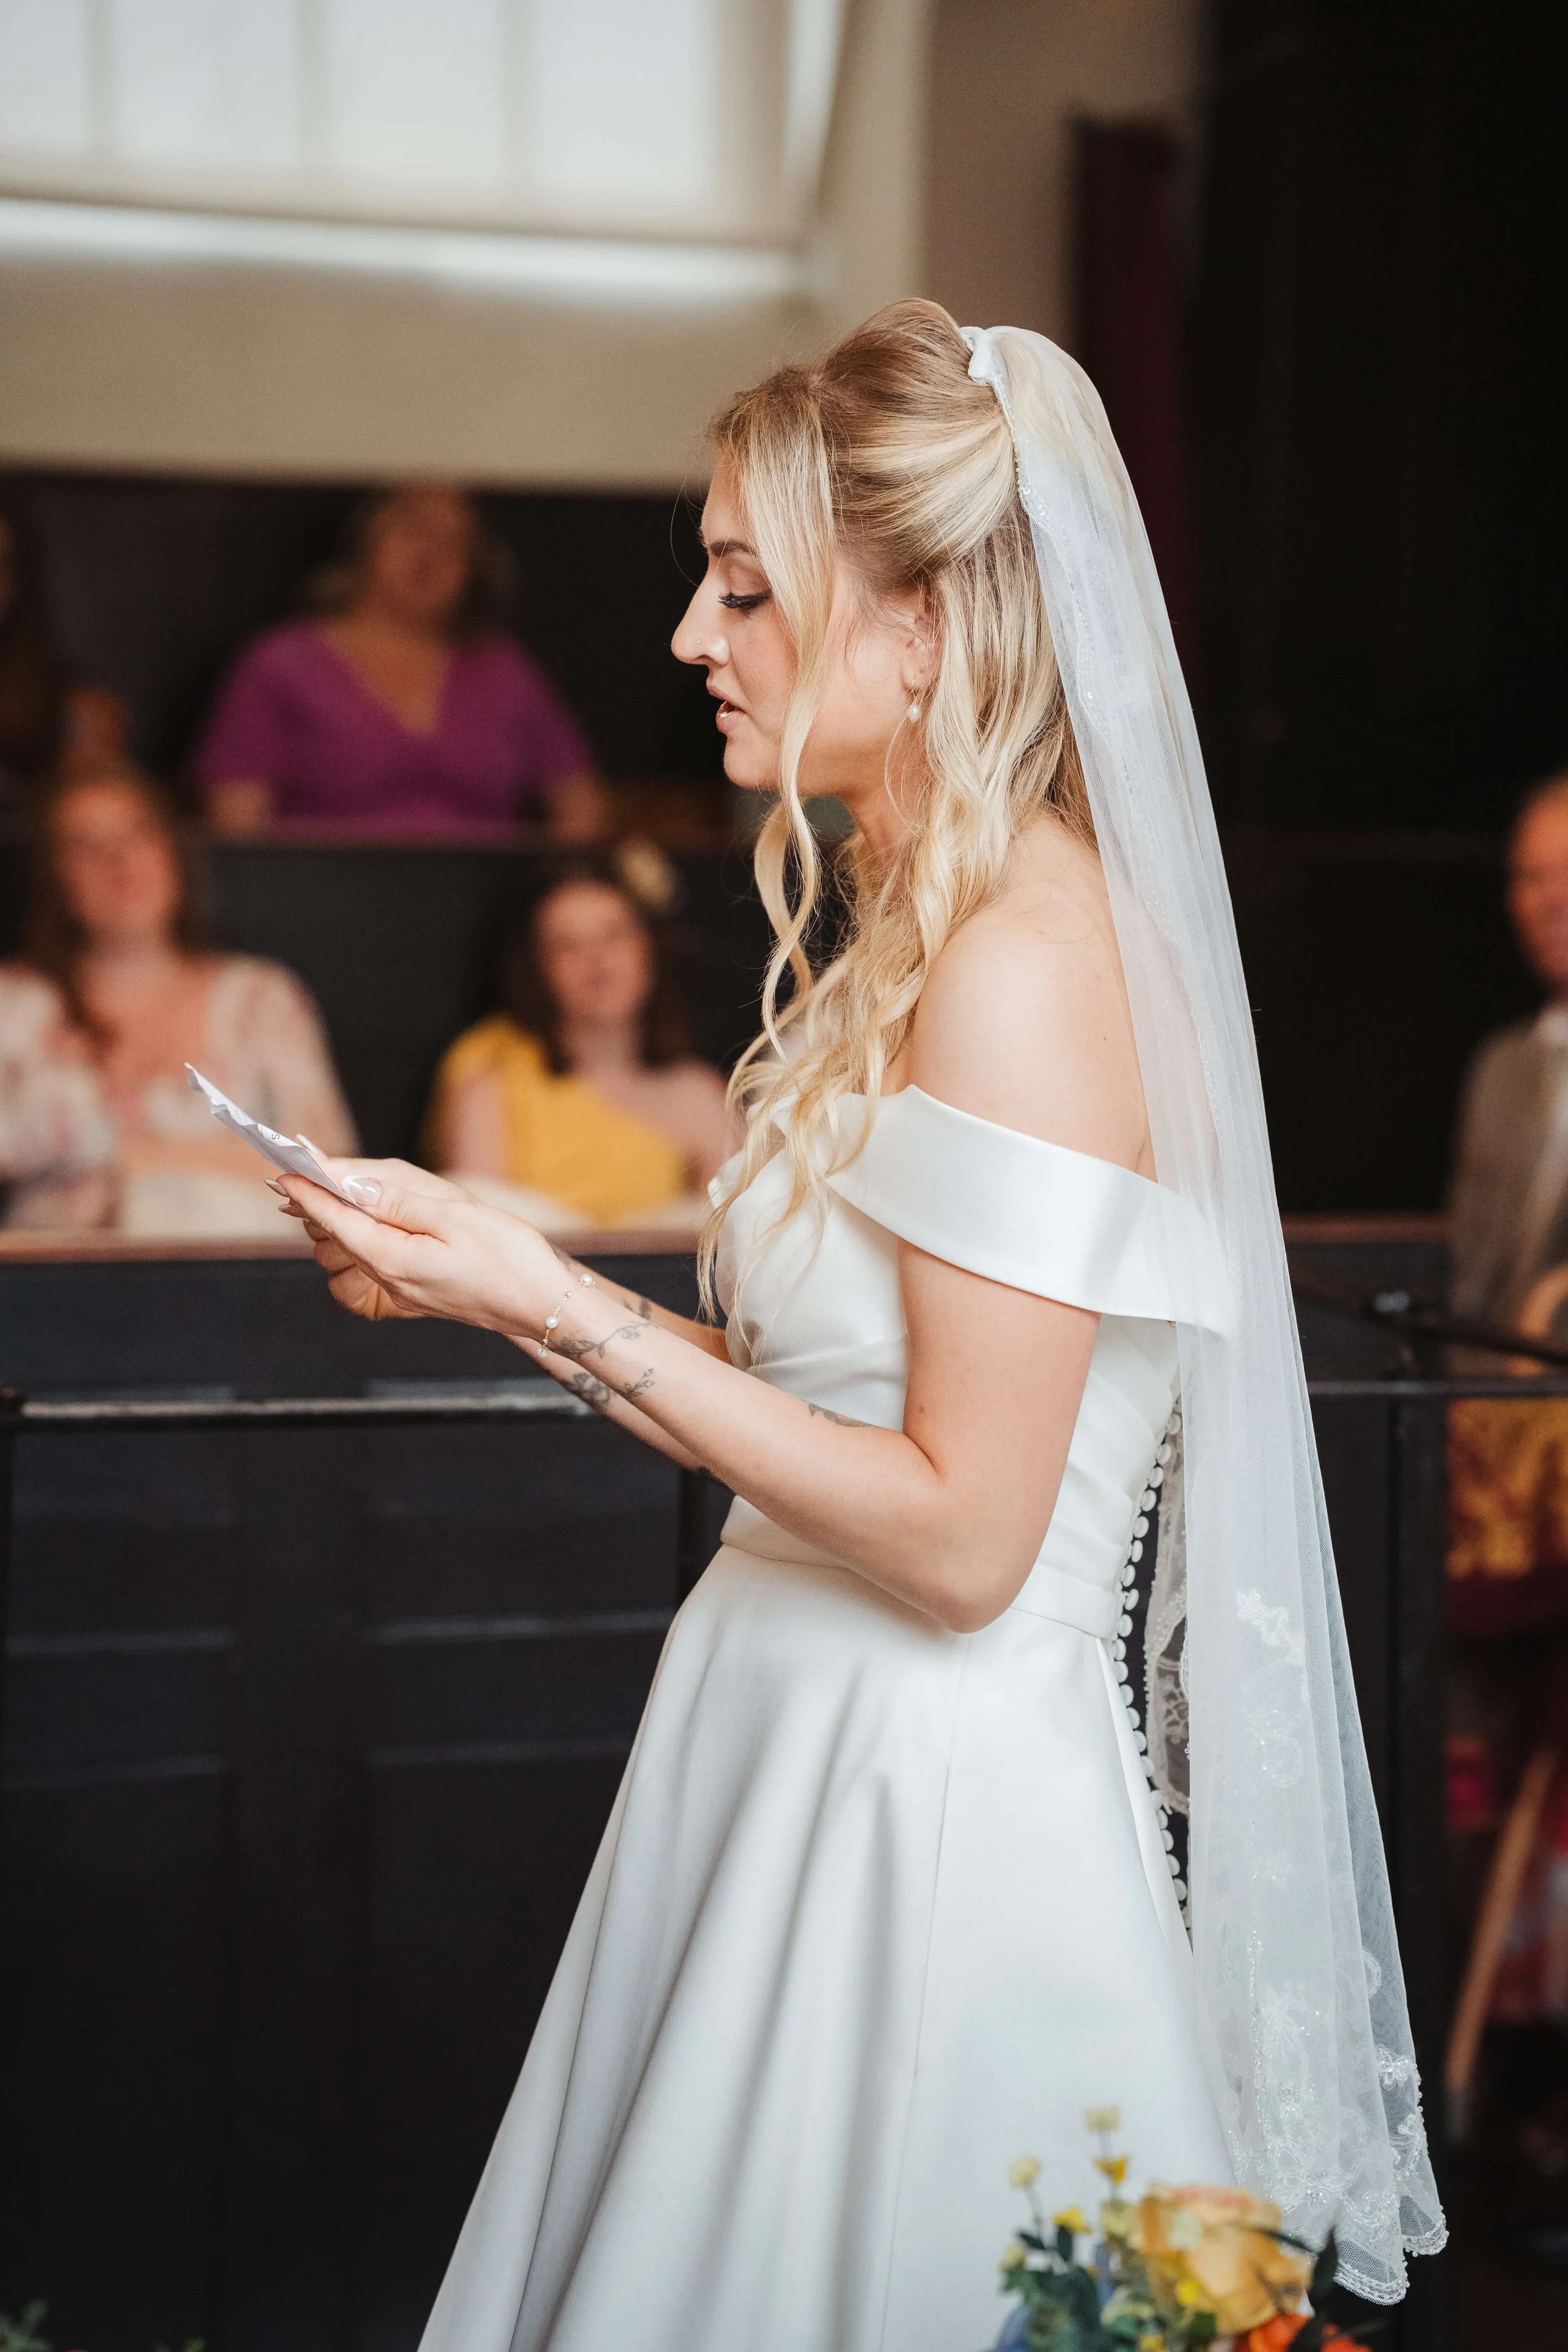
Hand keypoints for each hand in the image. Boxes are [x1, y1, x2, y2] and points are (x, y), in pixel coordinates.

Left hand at [274, 1152, 563, 1332]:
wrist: (545, 1305)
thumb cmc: (510, 1258)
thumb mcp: (455, 1217)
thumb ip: (397, 1201)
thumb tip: (350, 1184)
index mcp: (394, 1259)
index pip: (336, 1219)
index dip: (308, 1191)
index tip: (285, 1170)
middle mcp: (390, 1280)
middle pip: (334, 1238)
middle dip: (317, 1205)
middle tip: (307, 1173)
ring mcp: (401, 1292)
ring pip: (348, 1256)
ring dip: (337, 1224)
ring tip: (340, 1195)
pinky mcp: (415, 1297)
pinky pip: (369, 1273)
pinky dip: (358, 1249)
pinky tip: (371, 1233)